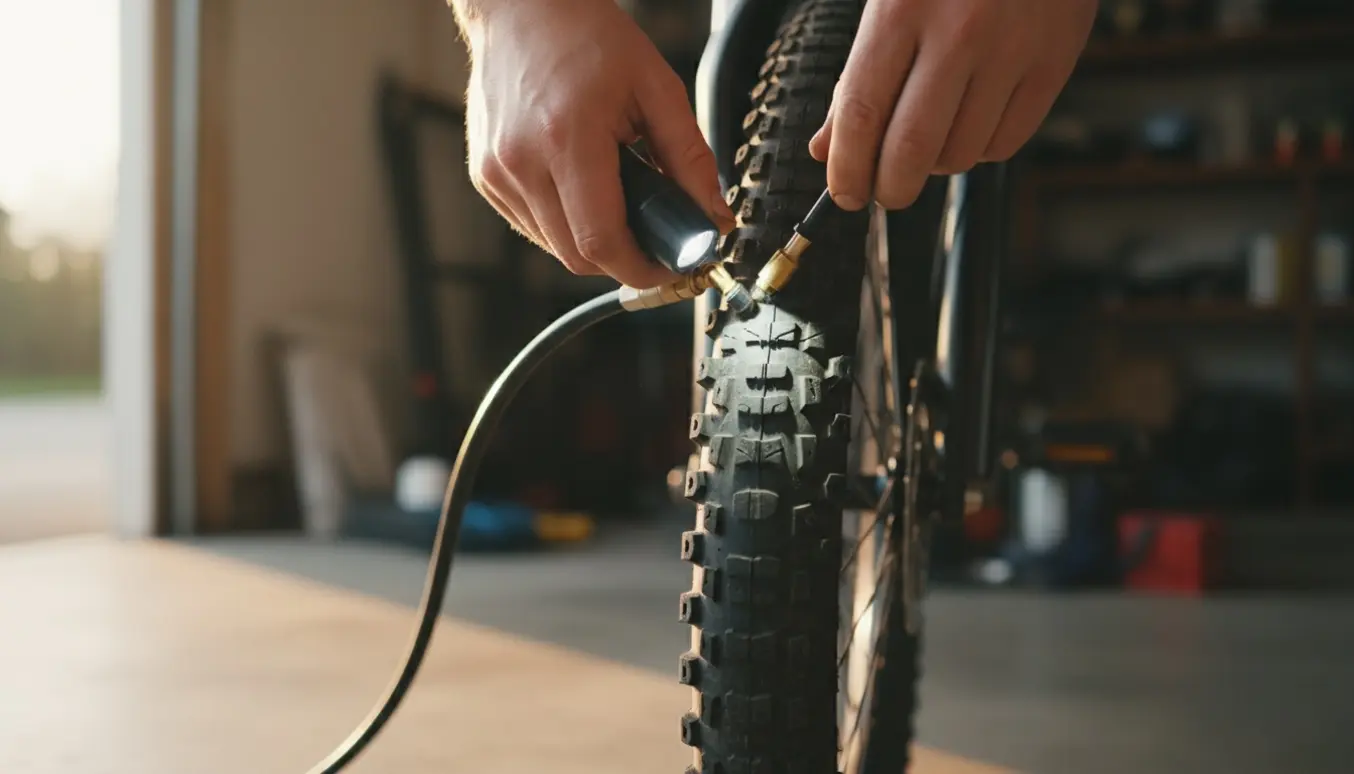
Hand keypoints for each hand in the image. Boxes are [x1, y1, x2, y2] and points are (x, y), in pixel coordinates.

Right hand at [455, 0, 733, 287]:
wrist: (522, 8)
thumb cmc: (586, 37)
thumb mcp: (657, 88)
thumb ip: (690, 159)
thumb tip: (714, 217)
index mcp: (566, 138)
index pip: (601, 240)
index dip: (641, 268)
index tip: (669, 266)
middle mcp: (521, 162)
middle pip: (577, 255)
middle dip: (622, 259)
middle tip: (654, 239)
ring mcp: (497, 173)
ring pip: (554, 247)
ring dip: (593, 241)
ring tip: (618, 200)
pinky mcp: (485, 178)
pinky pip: (532, 227)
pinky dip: (564, 224)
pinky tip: (582, 188)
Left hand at [808, 0, 1096, 209]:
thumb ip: (858, 72)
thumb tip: (827, 147)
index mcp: (902, 8)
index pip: (862, 113)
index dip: (847, 168)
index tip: (844, 193)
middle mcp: (959, 31)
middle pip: (912, 148)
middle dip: (890, 188)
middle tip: (883, 192)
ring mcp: (1011, 49)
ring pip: (961, 153)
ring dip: (935, 167)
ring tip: (928, 145)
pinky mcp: (1054, 61)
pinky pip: (1007, 142)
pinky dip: (980, 150)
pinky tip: (968, 125)